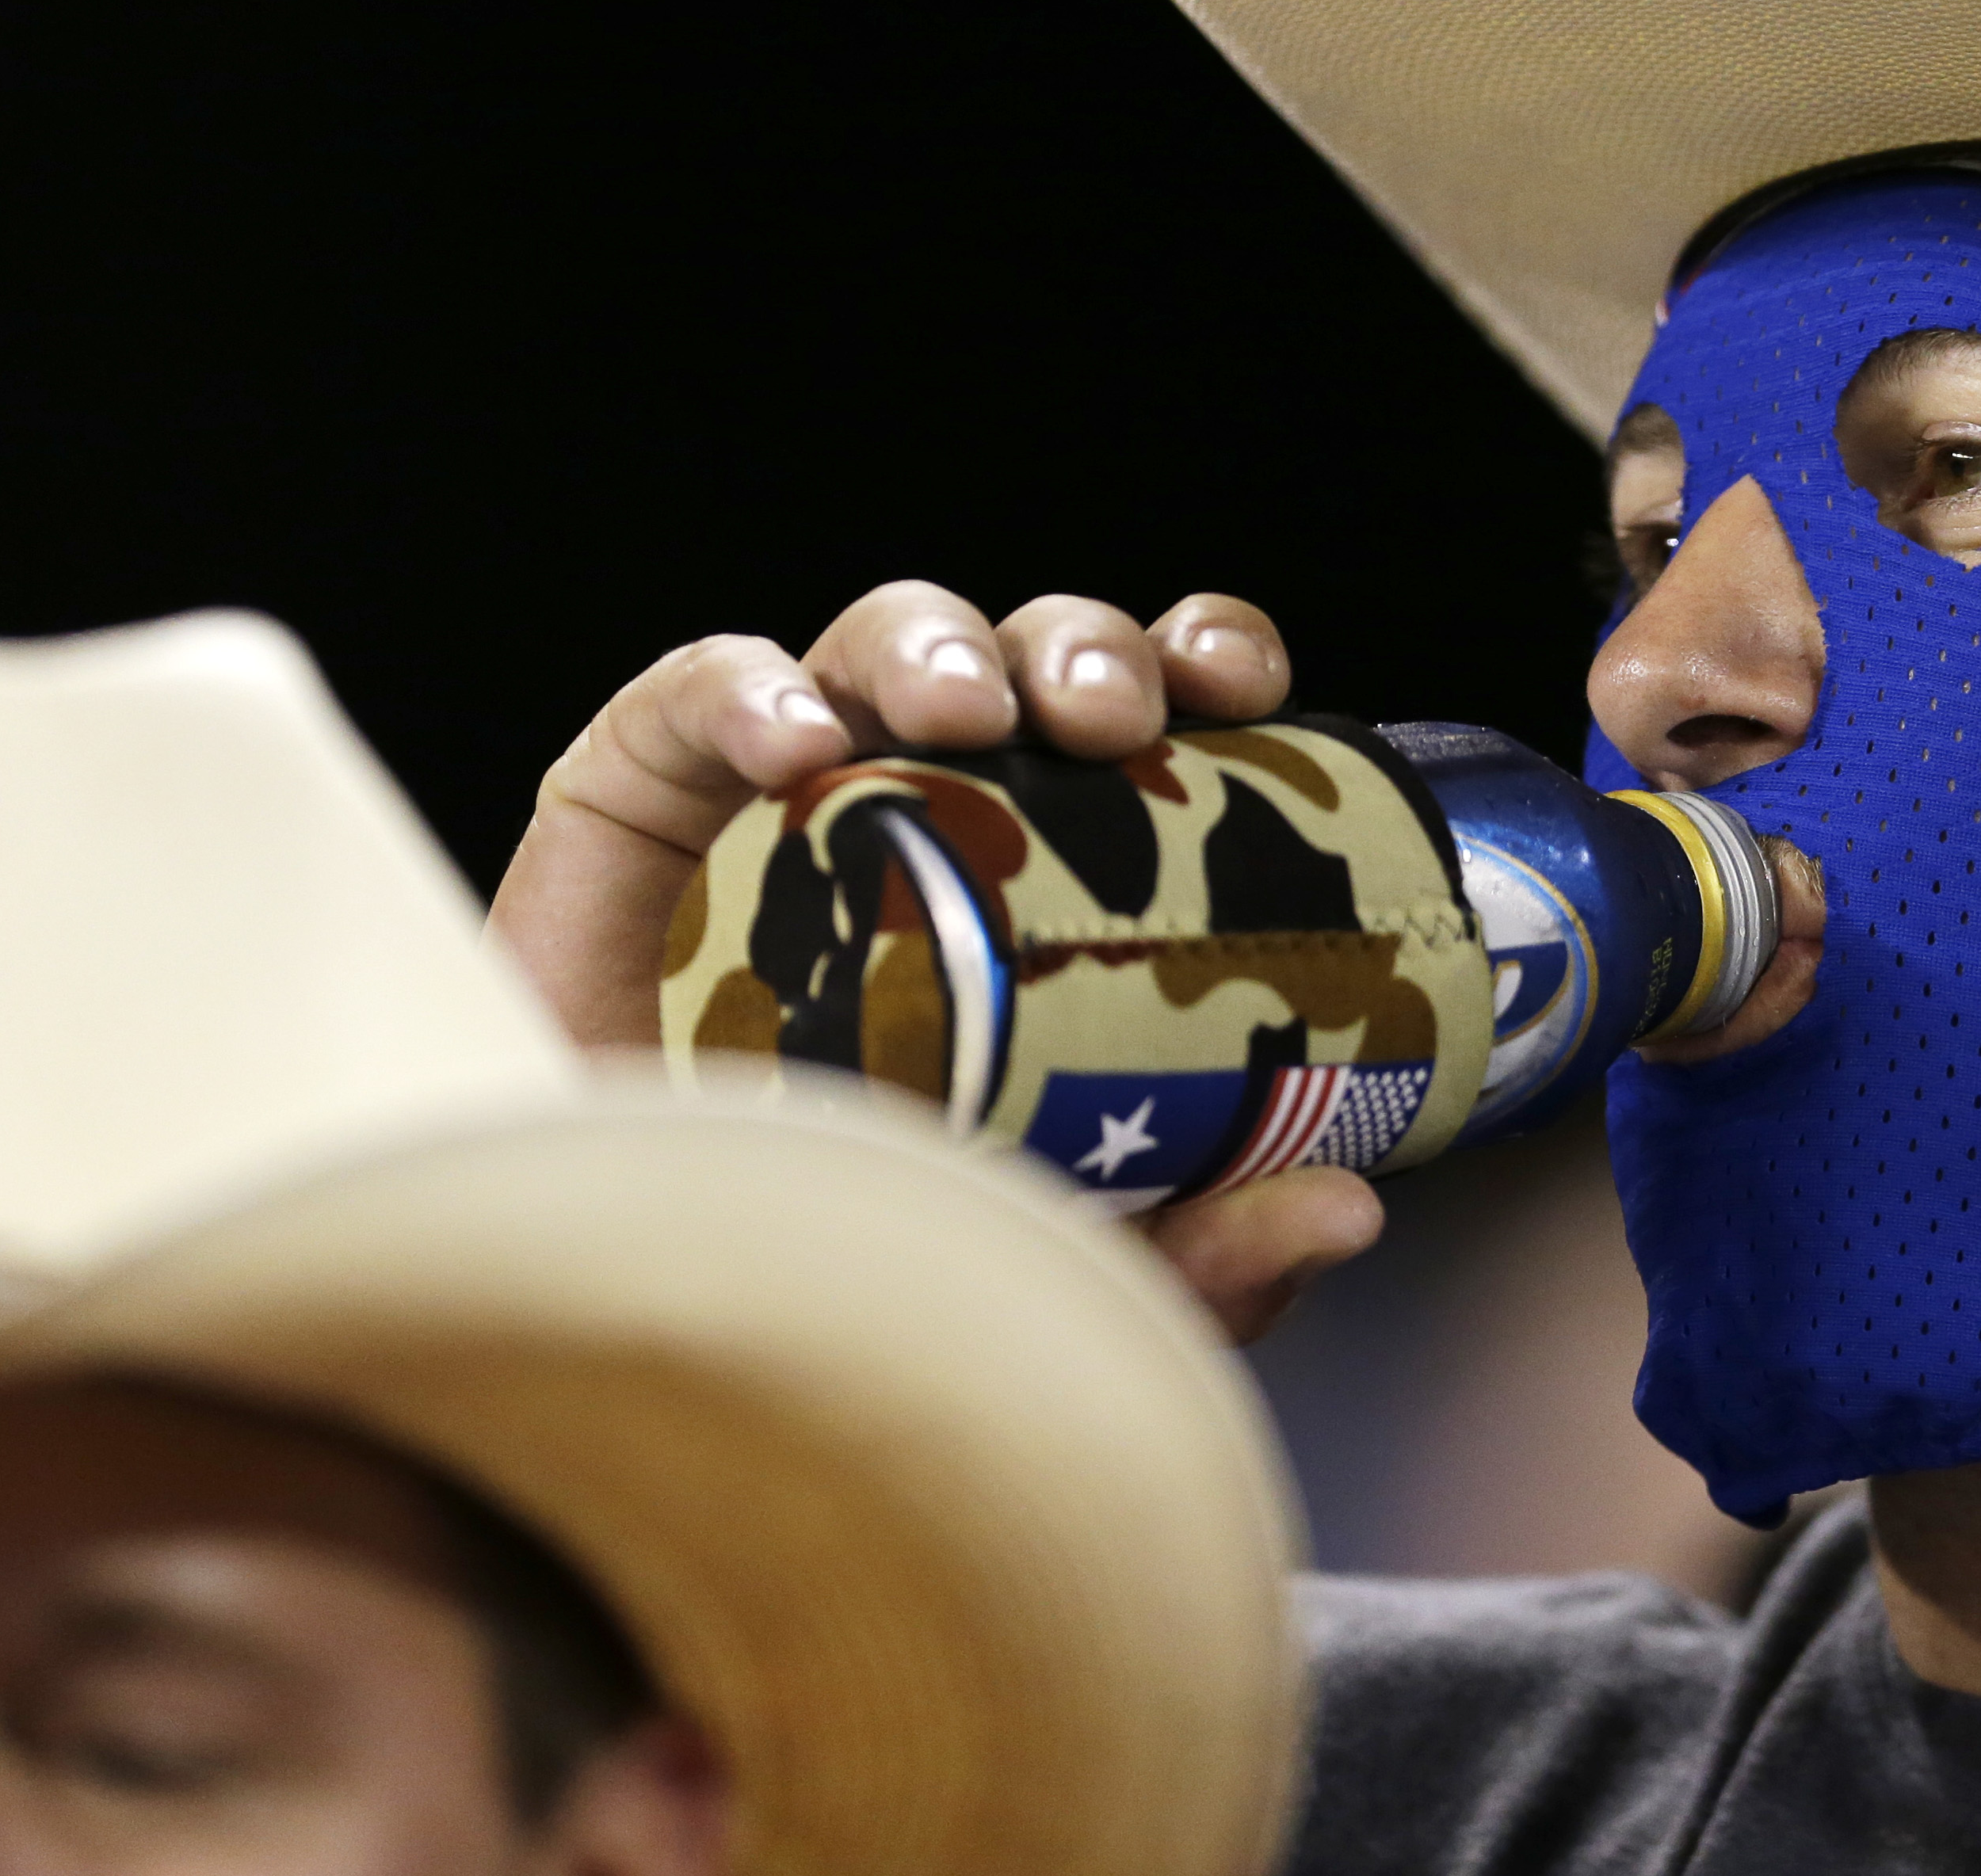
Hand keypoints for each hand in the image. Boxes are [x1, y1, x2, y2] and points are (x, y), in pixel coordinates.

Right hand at [486, 581, 1376, 1339]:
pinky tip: (795, 742)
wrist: (639, 1333)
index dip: (1203, 661)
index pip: (1153, 714)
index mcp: (1055, 868)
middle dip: (1086, 650)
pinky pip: (684, 701)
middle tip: (1113, 719)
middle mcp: (929, 810)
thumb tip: (1349, 1208)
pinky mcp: (631, 809)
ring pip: (880, 646)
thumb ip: (1211, 1250)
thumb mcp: (1070, 1274)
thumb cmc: (866, 1272)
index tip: (1249, 688)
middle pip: (1029, 657)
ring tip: (968, 712)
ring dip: (940, 647)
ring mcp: (779, 798)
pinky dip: (744, 689)